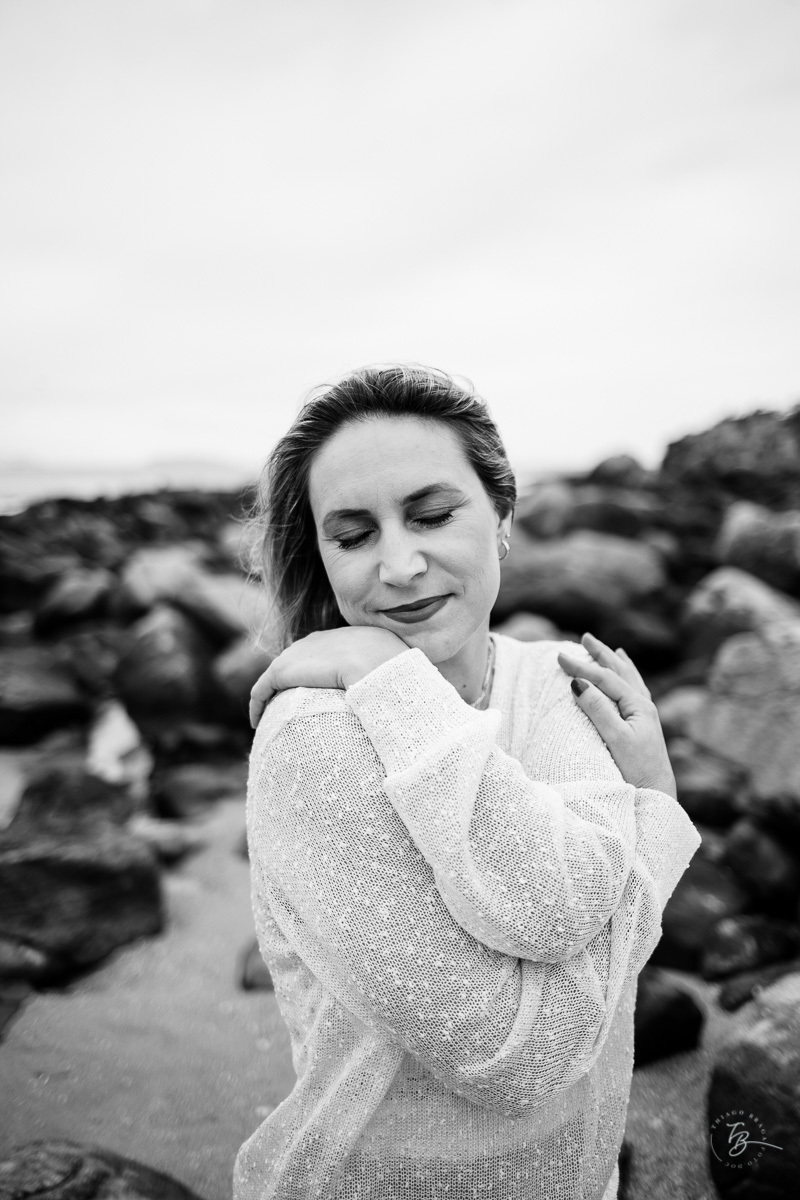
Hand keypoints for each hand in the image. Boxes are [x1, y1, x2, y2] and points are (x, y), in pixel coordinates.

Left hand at [248, 626, 408, 728]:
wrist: (381, 667)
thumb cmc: (397, 675)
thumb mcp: (395, 670)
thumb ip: (388, 678)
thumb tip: (399, 697)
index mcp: (348, 636)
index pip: (325, 651)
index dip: (315, 671)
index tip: (315, 692)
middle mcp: (321, 639)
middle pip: (297, 660)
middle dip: (289, 680)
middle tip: (284, 705)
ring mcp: (302, 652)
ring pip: (277, 674)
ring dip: (269, 694)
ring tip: (265, 715)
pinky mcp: (286, 669)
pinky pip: (264, 686)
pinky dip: (257, 701)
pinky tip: (255, 720)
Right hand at [557, 632, 676, 799]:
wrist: (656, 794)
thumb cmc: (636, 769)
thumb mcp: (615, 738)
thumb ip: (598, 709)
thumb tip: (579, 683)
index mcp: (638, 705)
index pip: (606, 678)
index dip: (582, 666)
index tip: (559, 656)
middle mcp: (644, 705)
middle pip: (620, 671)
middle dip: (602, 654)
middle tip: (585, 638)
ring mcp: (645, 715)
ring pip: (629, 679)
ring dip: (615, 663)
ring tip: (610, 650)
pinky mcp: (643, 725)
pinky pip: (634, 691)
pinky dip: (628, 678)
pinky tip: (628, 678)